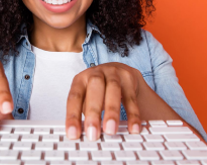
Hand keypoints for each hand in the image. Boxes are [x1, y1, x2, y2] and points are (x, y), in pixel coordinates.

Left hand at [66, 62, 182, 140]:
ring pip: (113, 89)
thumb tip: (85, 135)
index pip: (74, 97)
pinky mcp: (129, 77)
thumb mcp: (86, 98)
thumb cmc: (97, 90)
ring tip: (111, 131)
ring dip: (112, 111)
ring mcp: (113, 73)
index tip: (73, 134)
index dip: (73, 115)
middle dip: (93, 113)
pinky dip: (133, 114)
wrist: (117, 71)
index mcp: (81, 79)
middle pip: (94, 89)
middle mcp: (96, 74)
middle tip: (93, 134)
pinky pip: (131, 97)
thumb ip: (85, 114)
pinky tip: (133, 128)